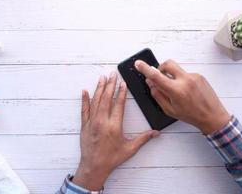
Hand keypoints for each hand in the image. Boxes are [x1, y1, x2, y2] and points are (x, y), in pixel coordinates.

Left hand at [73, 72, 159, 190]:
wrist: (94, 167)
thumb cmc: (112, 158)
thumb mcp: (130, 149)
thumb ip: (143, 139)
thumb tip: (156, 133)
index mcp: (114, 126)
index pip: (119, 104)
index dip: (121, 92)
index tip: (123, 83)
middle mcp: (102, 121)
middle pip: (106, 99)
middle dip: (110, 85)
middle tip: (112, 74)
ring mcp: (92, 122)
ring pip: (95, 101)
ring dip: (99, 88)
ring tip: (102, 78)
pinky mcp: (84, 125)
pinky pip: (84, 110)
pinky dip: (84, 100)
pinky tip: (85, 91)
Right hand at [135, 60, 230, 134]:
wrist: (212, 116)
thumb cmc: (192, 115)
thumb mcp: (169, 109)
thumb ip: (158, 95)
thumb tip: (151, 83)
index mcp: (176, 90)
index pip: (156, 76)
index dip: (145, 69)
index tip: (138, 63)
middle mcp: (185, 80)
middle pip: (167, 64)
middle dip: (160, 67)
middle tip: (160, 76)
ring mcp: (194, 76)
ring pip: (177, 70)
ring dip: (172, 76)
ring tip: (177, 91)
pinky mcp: (199, 76)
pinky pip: (185, 74)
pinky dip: (182, 80)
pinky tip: (186, 91)